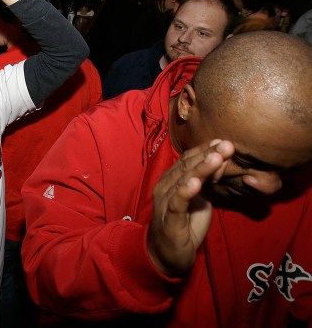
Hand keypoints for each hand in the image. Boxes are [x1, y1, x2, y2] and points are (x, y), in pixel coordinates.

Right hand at [147, 139, 233, 276]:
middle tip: (227, 145)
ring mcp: (166, 202)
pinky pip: (177, 202)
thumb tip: (223, 159)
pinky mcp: (170, 219)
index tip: (224, 140)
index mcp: (173, 179)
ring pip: (183, 181)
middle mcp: (166, 186)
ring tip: (216, 158)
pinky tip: (197, 183)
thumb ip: (209, 180)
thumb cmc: (185, 223)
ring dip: (201, 168)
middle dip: (208, 155)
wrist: (169, 253)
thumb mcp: (201, 199)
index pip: (189, 159)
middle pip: (187, 166)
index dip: (206, 149)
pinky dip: (186, 191)